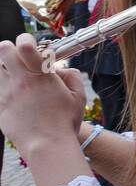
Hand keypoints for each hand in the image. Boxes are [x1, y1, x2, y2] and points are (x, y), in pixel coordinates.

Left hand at [0, 34, 86, 152]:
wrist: (47, 145)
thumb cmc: (64, 123)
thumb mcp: (78, 98)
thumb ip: (72, 77)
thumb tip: (62, 69)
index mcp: (40, 76)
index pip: (24, 44)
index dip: (26, 39)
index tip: (32, 46)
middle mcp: (20, 81)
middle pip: (3, 49)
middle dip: (11, 49)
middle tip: (20, 58)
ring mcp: (6, 93)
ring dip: (6, 68)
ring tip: (18, 78)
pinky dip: (6, 88)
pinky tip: (18, 99)